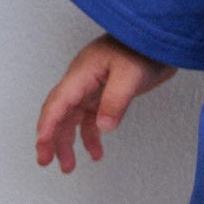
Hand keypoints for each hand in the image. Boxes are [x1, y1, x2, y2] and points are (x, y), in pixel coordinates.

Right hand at [35, 33, 175, 172]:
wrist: (161, 37)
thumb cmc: (144, 47)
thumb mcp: (131, 74)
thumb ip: (116, 100)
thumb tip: (104, 127)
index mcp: (82, 73)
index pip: (58, 102)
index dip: (48, 125)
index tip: (42, 146)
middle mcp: (82, 81)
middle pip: (59, 113)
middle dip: (50, 138)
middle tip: (46, 162)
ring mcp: (93, 87)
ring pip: (72, 119)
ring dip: (69, 142)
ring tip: (69, 167)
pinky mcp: (105, 92)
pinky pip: (91, 118)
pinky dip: (91, 136)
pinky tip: (96, 152)